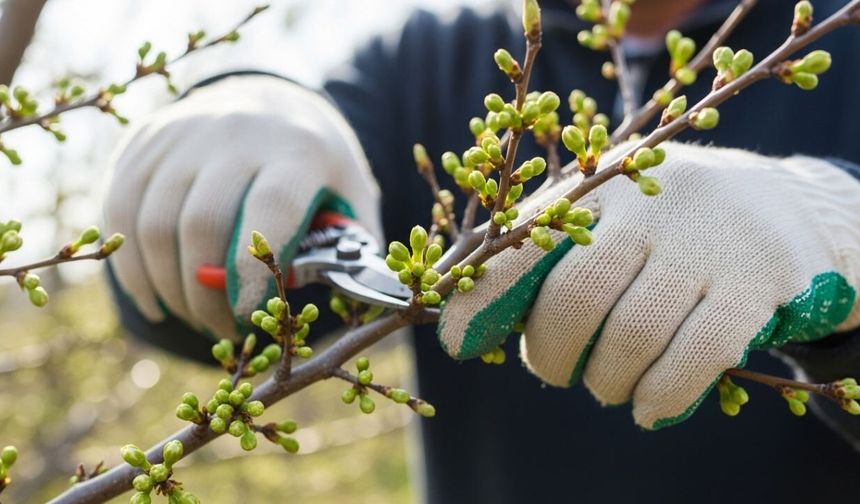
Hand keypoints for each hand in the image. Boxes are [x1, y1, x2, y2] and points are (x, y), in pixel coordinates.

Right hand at [104, 75, 380, 341]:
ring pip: (152, 223)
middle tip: (224, 330)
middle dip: (207, 294)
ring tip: (196, 317)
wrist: (271, 100)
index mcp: (297, 148)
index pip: (270, 210)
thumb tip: (356, 307)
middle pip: (201, 222)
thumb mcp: (352, 196)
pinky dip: (131, 268)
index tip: (248, 319)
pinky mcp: (143, 141)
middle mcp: (236, 132)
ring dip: (169, 288)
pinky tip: (156, 301)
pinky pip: (119, 211)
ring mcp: (183, 133)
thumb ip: (354, 248)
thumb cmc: (316, 167)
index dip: (254, 273)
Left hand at [439, 142, 859, 428]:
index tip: (458, 345)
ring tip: (608, 384)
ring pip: (631, 336)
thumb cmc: (659, 230)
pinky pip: (696, 356)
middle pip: (574, 300)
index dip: (484, 300)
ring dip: (607, 382)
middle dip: (553, 355)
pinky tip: (650, 408)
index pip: (525, 246)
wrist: (777, 208)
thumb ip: (535, 260)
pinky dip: (662, 395)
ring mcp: (707, 241)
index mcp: (597, 189)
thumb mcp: (600, 222)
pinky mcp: (758, 282)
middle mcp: (649, 205)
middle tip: (559, 369)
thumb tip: (458, 324)